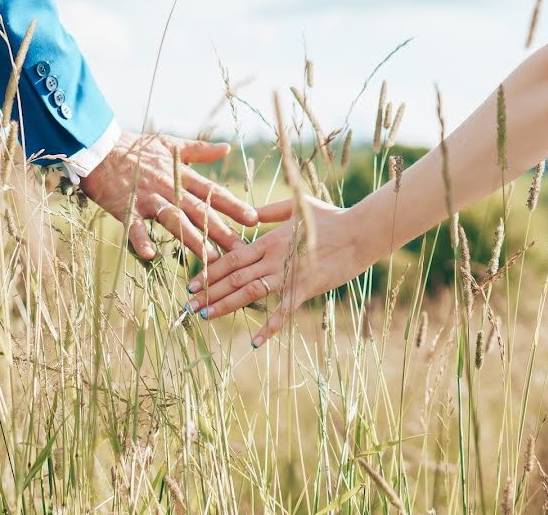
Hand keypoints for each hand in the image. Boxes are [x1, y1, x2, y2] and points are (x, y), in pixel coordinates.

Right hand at [80, 131, 258, 261]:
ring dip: (192, 239)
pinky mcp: (125, 207)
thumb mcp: (171, 144)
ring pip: (174, 220)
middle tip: (242, 249)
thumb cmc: (135, 147)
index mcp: (180, 174)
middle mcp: (168, 188)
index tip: (254, 219)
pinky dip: (141, 239)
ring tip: (210, 258)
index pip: (213, 192)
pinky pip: (134, 226)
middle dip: (222, 230)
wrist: (100, 147)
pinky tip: (150, 254)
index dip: (234, 206)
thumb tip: (227, 148)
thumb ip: (200, 150)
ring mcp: (147, 198)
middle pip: (200, 211)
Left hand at [183, 196, 371, 347]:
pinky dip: (269, 327)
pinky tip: (255, 342)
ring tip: (206, 316)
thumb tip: (249, 214)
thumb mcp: (297, 206)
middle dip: (209, 292)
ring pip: (249, 292)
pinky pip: (283, 311)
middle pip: (234, 277)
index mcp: (270, 240)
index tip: (192, 283)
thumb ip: (270, 212)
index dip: (210, 271)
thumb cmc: (330, 217)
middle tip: (188, 305)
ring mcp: (288, 274)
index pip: (232, 257)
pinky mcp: (305, 289)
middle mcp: (273, 258)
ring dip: (226, 305)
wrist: (359, 231)